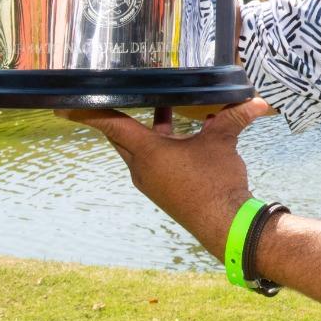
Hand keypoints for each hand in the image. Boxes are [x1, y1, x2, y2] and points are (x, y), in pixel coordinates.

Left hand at [58, 99, 274, 258]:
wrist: (225, 224)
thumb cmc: (216, 182)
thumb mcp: (222, 142)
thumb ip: (234, 118)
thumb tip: (256, 101)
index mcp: (148, 152)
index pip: (112, 125)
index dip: (89, 112)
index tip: (64, 105)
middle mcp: (142, 167)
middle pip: (121, 135)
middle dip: (119, 115)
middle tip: (117, 95)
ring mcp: (150, 180)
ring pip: (139, 147)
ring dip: (147, 127)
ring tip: (163, 104)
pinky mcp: (162, 189)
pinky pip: (153, 159)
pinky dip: (162, 142)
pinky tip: (186, 133)